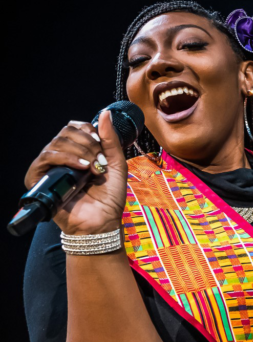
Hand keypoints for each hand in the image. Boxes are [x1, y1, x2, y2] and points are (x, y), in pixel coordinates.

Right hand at [24, 112, 129, 234]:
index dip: (87, 130)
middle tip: (99, 159)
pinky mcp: (40, 180)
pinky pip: (45, 159)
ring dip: (79, 151)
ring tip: (92, 167)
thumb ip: (111, 139)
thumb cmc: (110, 197)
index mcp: (78, 153)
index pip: (73, 128)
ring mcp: (50, 169)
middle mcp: (62, 158)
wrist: (103, 221)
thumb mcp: (116, 164)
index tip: (100, 142)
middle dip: (86, 143)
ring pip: (56, 143)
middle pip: (65, 133)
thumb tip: (105, 113)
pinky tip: (82, 167)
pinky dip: (65, 158)